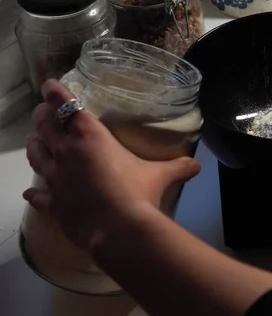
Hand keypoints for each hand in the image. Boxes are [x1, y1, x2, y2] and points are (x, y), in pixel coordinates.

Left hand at [24, 80, 200, 250]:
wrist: (118, 230)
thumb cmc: (137, 193)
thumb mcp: (160, 176)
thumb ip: (178, 167)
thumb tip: (196, 165)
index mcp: (90, 137)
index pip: (66, 105)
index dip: (55, 92)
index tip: (49, 85)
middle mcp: (66, 152)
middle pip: (45, 125)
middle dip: (43, 114)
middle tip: (45, 111)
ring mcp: (55, 179)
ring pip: (35, 154)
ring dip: (34, 144)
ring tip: (36, 140)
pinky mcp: (53, 203)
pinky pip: (38, 195)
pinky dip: (34, 192)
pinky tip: (31, 192)